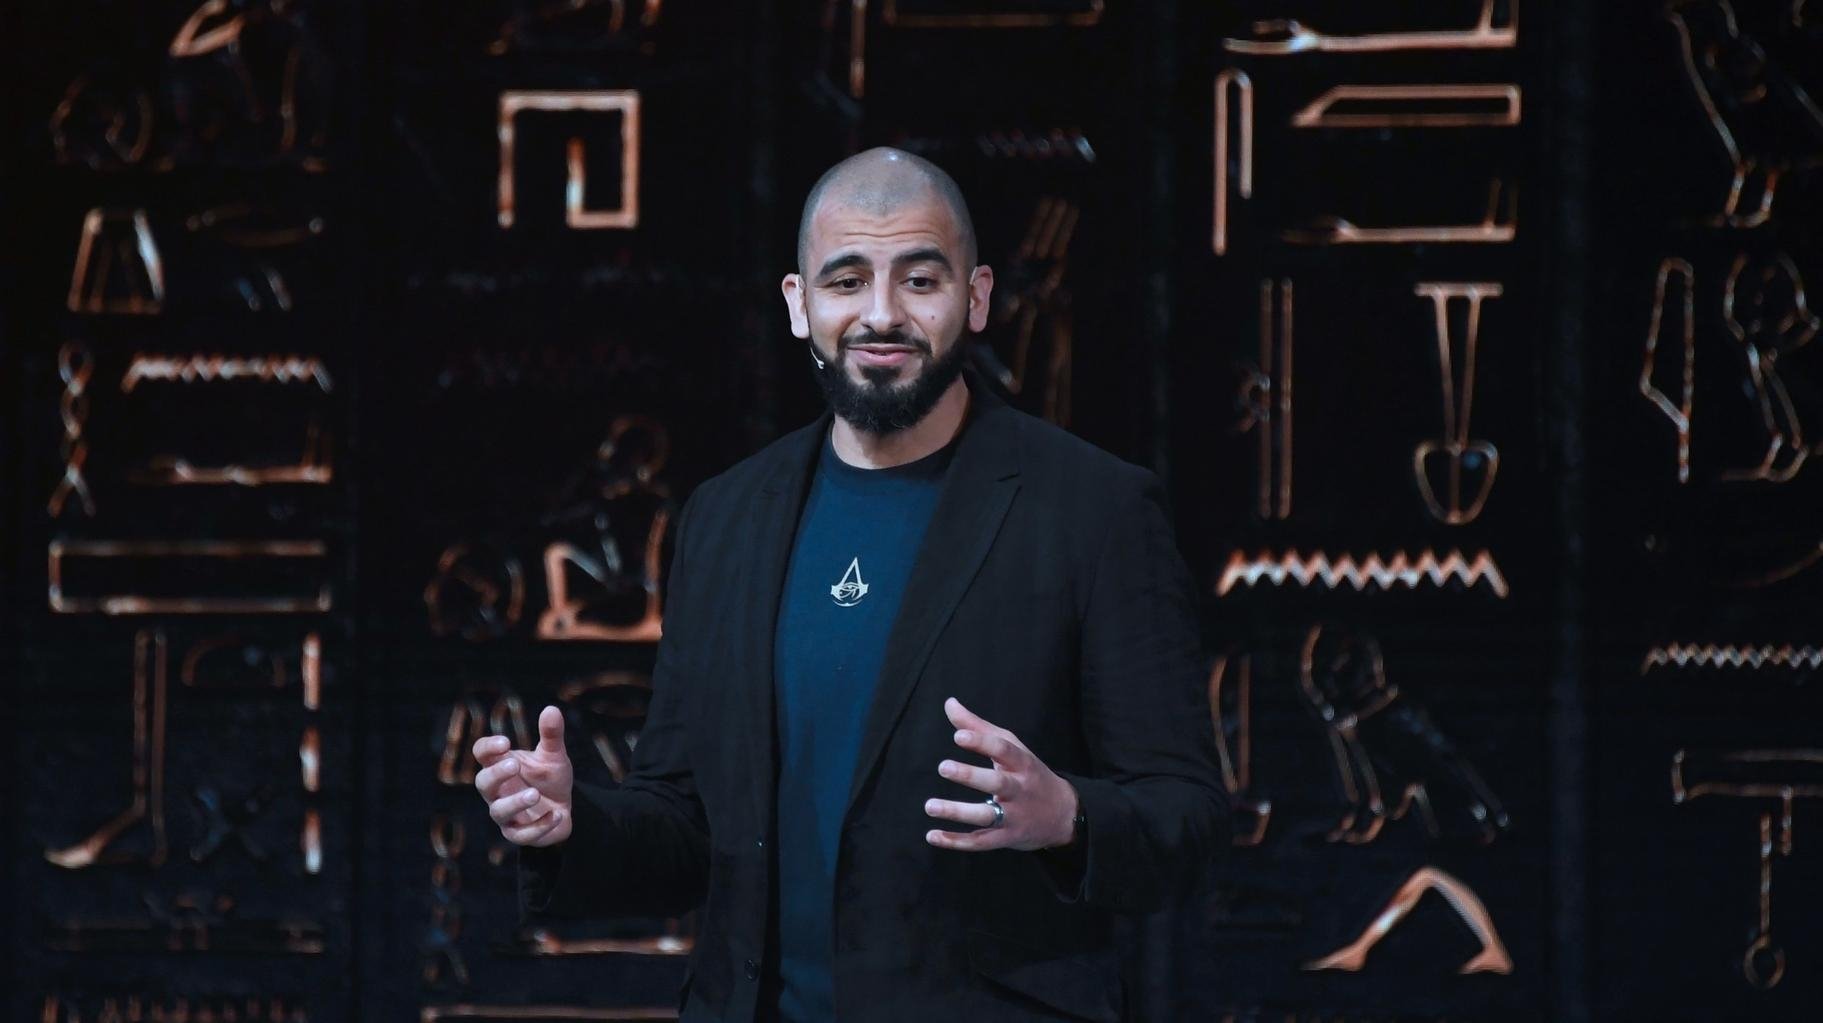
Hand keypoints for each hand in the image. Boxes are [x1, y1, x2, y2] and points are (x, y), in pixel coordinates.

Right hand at [474, 705, 573, 846]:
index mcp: (501, 765)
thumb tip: (552, 709)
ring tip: (535, 794)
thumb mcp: (554, 756)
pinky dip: (539, 826)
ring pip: (499, 811)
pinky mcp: (518, 834)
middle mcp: (497, 790)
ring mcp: (506, 814)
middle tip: (514, 765)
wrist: (562, 810)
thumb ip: (551, 735)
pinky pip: (522, 834)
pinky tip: (557, 814)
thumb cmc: (549, 779)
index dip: (488, 748)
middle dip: (496, 774)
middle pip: (483, 782)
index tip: (505, 742)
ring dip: (516, 802)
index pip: (482, 753)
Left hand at [924, 696, 1078, 851]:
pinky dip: (956, 841)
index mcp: (1021, 763)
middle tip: (943, 767)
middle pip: (996, 782)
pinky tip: (932, 835)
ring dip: (958, 812)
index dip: (982, 742)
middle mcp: (1019, 789)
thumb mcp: (1011, 747)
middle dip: (970, 775)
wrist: (1063, 814)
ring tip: (930, 805)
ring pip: (986, 815)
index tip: (958, 736)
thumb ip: (978, 727)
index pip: (1004, 750)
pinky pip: (980, 842)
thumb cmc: (1028, 773)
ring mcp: (1013, 816)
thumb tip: (949, 703)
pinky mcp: (1005, 838)